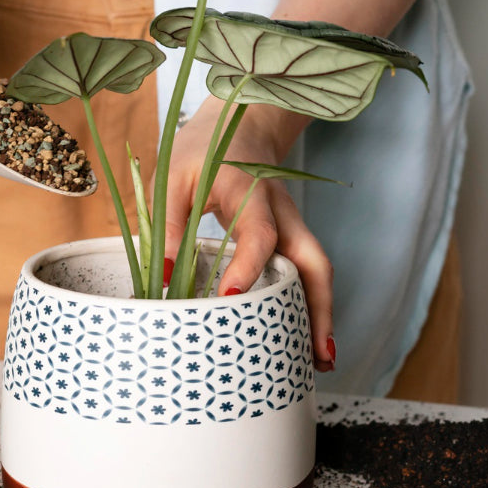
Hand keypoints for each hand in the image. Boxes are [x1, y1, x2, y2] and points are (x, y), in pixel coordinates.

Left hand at [163, 101, 334, 371]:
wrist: (240, 125)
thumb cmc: (201, 152)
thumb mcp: (173, 177)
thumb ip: (167, 223)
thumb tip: (166, 277)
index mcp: (250, 190)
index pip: (258, 232)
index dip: (247, 265)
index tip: (230, 298)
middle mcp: (282, 211)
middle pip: (312, 260)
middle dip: (317, 307)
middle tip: (316, 355)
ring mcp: (293, 225)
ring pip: (317, 271)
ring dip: (322, 314)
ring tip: (320, 362)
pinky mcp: (291, 237)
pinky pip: (307, 272)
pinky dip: (312, 305)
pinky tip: (306, 340)